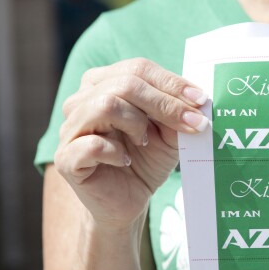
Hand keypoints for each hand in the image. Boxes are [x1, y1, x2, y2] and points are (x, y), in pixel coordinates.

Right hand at [54, 58, 208, 229]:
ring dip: (136, 123)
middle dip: (164, 104)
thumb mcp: (169, 134)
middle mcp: (82, 101)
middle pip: (124, 84)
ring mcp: (71, 129)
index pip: (138, 68)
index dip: (172, 83)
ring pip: (105, 105)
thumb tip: (196, 102)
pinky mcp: (67, 159)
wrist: (128, 201)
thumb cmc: (146, 161)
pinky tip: (126, 161)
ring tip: (145, 141)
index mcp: (103, 84)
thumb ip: (176, 115)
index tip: (201, 100)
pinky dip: (115, 152)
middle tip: (193, 124)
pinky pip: (91, 144)